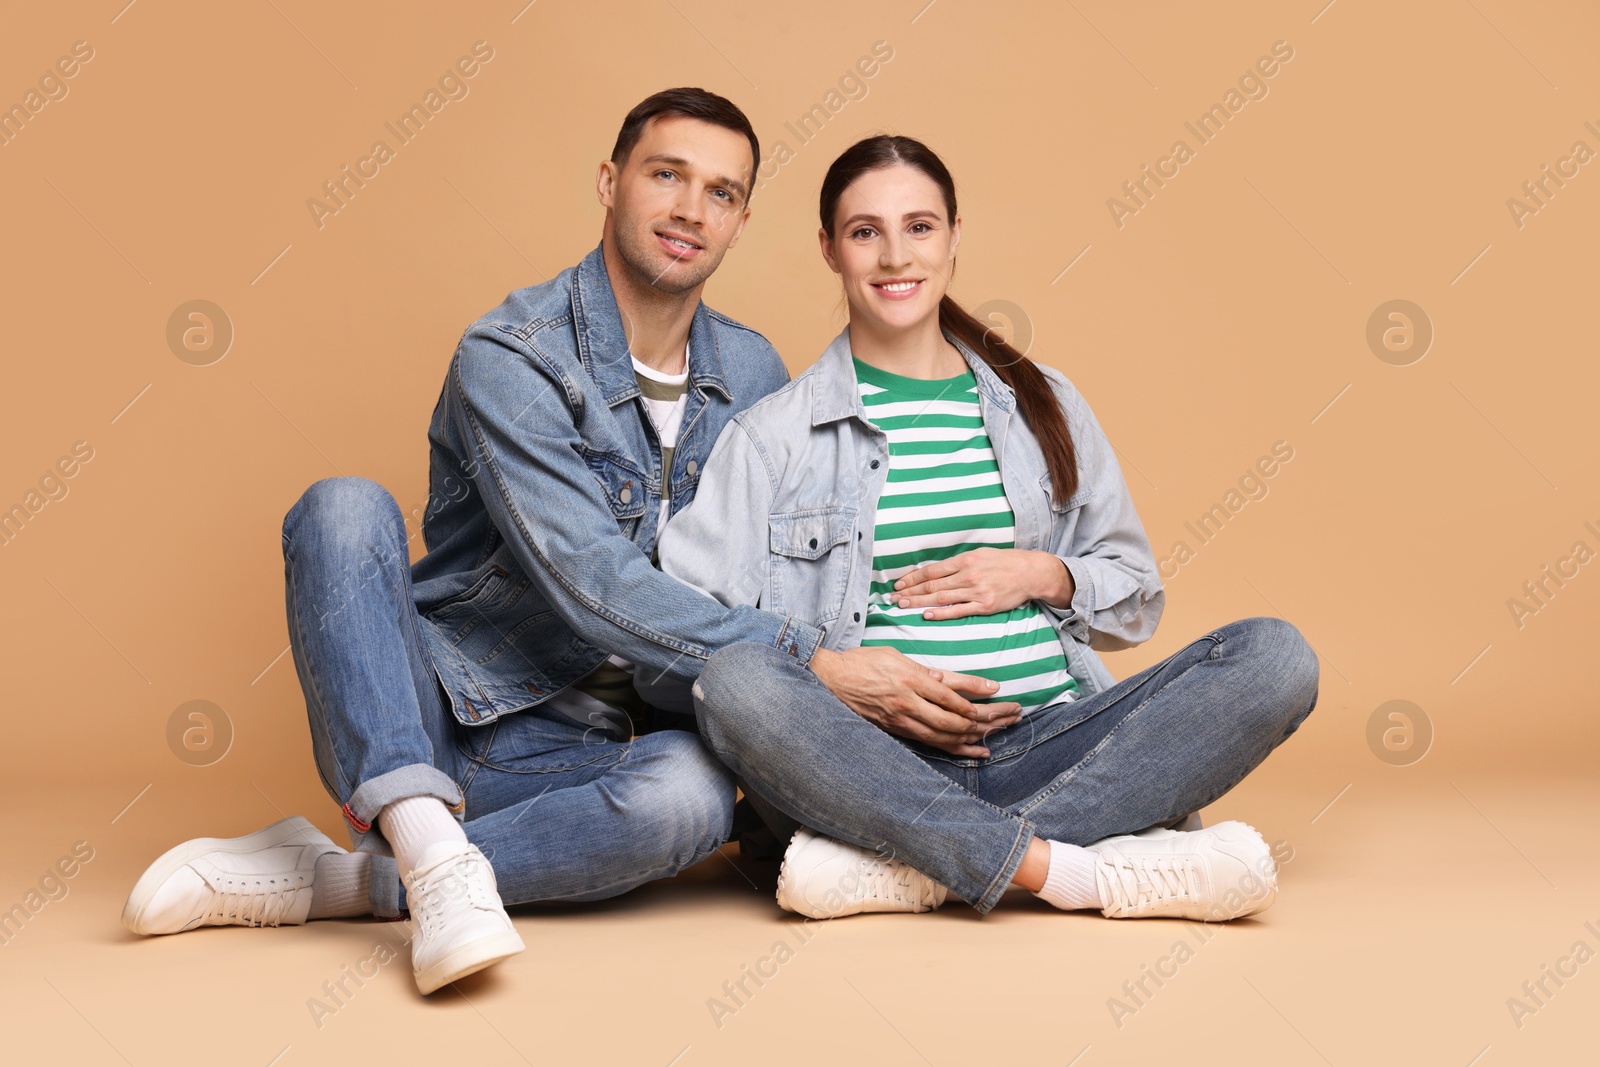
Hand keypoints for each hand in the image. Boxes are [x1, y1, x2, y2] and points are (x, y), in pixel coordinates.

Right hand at [809, 646, 1021, 757]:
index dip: (977, 694)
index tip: (998, 691)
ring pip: (948, 735)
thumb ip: (924, 669)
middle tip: (1012, 713)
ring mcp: (903, 720)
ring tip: (1002, 730)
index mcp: (910, 679)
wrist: (832, 680)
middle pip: (956, 716)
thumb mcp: (896, 656)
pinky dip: (958, 749)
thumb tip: (946, 680)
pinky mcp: (898, 731)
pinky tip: (978, 752)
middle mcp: (909, 703)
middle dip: (988, 716)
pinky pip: (933, 744)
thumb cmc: (863, 662)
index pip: (952, 691)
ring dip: (978, 734)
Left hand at [892, 548, 1074, 619]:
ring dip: (919, 602)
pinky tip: (927, 615)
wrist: (1030, 572)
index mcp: (965, 560)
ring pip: (941, 597)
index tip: (899, 584)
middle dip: (910, 591)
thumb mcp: (980, 554)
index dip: (913, 577)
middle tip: (893, 598)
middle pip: (932, 584)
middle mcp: (968, 574)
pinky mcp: (984, 605)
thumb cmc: (1005, 562)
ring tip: (902, 606)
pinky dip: (941, 613)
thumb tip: (937, 571)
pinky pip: (958, 611)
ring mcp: (976, 591)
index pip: (932, 570)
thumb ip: (959, 563)